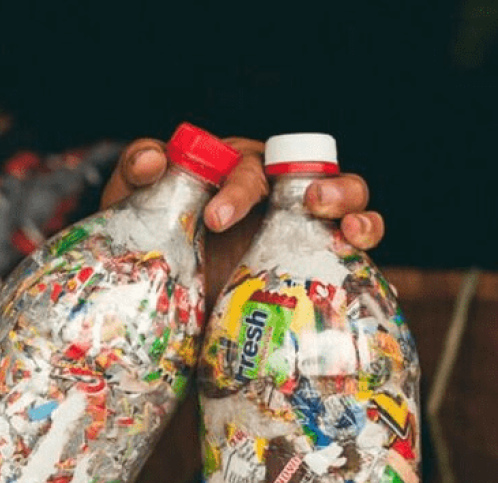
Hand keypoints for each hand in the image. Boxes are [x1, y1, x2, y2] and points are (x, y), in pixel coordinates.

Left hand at [100, 136, 384, 297]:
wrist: (168, 305)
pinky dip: (366, 234)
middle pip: (309, 173)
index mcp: (233, 172)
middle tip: (308, 207)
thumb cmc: (154, 246)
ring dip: (351, 202)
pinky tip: (358, 246)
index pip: (245, 164)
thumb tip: (155, 159)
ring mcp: (300, 224)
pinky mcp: (317, 258)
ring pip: (345, 196)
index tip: (214, 220)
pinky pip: (354, 239)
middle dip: (319, 187)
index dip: (236, 187)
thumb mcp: (135, 210)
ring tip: (343, 224)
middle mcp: (274, 193)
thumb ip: (136, 173)